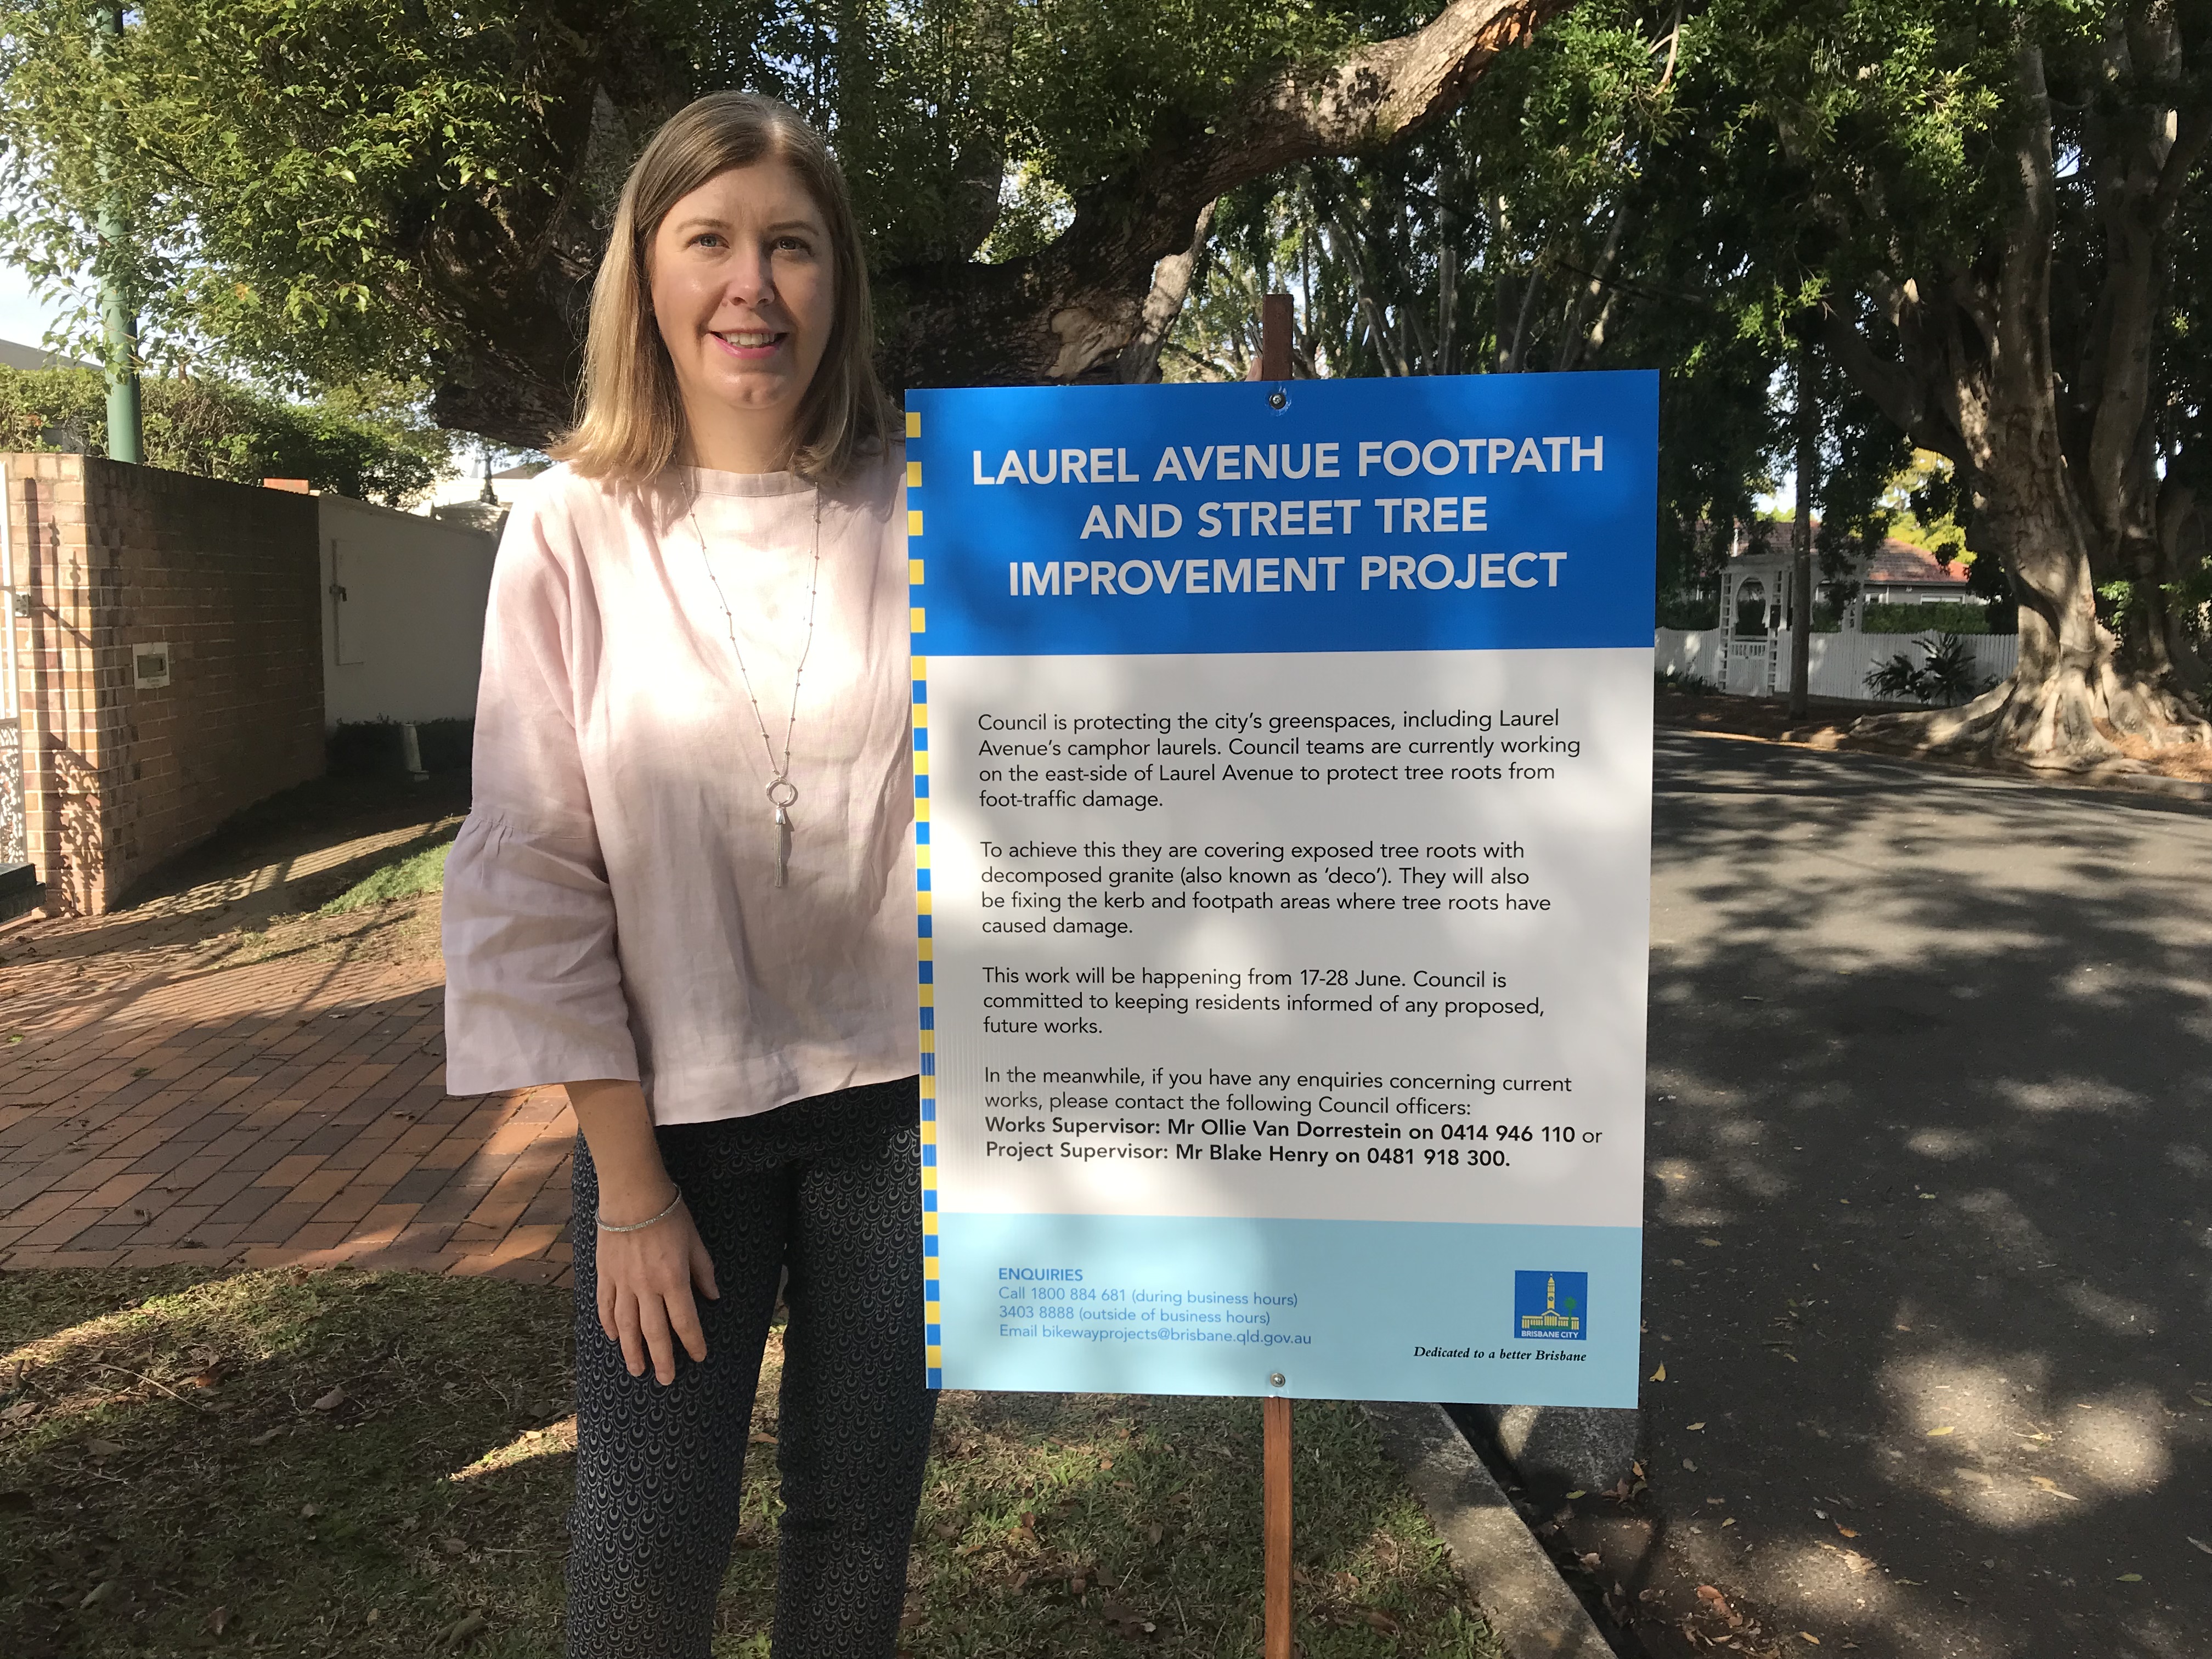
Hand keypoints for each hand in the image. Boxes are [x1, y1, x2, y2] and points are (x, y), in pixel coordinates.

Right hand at [594, 1186, 720, 1385]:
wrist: (633, 1195)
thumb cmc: (669, 1215)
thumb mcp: (695, 1242)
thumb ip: (703, 1272)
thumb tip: (713, 1298)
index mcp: (673, 1279)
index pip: (685, 1321)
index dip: (692, 1342)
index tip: (698, 1357)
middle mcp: (647, 1287)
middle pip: (654, 1332)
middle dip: (661, 1359)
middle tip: (665, 1380)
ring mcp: (623, 1283)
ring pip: (626, 1326)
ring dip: (632, 1351)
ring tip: (637, 1370)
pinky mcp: (605, 1275)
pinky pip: (606, 1307)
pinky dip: (609, 1325)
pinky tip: (614, 1339)